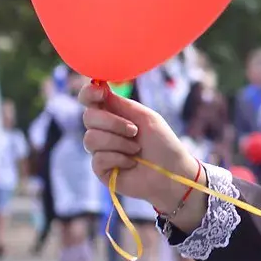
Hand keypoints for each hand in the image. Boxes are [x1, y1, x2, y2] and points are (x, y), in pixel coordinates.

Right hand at [79, 82, 199, 213]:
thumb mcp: (146, 118)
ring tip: (137, 149)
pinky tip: (132, 163)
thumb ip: (122, 104)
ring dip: (119, 143)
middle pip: (88, 117)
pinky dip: (119, 158)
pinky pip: (98, 158)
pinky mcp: (101, 169)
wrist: (172, 172)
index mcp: (114, 115)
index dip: (89, 93)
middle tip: (135, 131)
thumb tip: (100, 87)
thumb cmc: (163, 144)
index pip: (89, 100)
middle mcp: (104, 131)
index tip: (99, 92)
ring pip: (91, 138)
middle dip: (114, 123)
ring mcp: (100, 150)